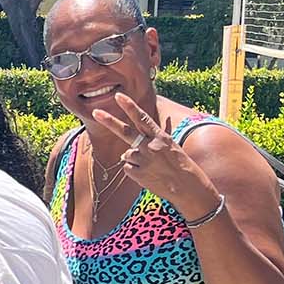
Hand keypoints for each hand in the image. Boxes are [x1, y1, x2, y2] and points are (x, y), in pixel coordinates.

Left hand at [89, 94, 217, 217]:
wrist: (187, 187)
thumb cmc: (180, 165)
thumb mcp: (170, 147)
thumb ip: (149, 144)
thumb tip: (125, 152)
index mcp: (160, 137)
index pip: (142, 118)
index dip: (129, 106)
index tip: (118, 96)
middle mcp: (150, 146)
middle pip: (125, 132)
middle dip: (109, 121)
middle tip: (96, 112)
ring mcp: (143, 160)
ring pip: (127, 155)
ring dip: (135, 160)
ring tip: (152, 167)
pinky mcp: (138, 173)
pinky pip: (128, 168)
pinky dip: (135, 171)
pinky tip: (148, 175)